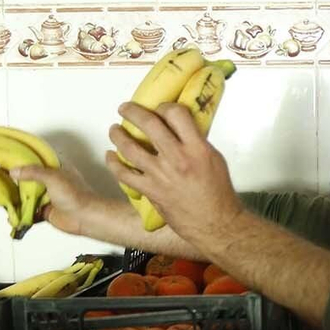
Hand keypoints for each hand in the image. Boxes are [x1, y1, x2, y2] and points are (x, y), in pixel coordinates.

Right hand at [9, 163, 107, 236]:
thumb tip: (14, 171)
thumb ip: (33, 172)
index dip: (20, 159)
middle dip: (14, 179)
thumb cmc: (76, 195)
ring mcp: (47, 196)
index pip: (34, 159)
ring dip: (15, 196)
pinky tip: (10, 211)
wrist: (85, 218)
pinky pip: (28, 210)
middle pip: (28, 177)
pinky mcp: (44, 210)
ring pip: (26, 194)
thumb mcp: (53, 177)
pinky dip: (20, 211)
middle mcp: (50, 180)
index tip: (5, 159)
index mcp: (55, 167)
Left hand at [107, 102, 245, 248]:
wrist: (215, 223)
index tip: (159, 108)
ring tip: (114, 130)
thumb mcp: (214, 158)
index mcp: (197, 148)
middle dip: (132, 111)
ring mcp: (161, 175)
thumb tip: (179, 129)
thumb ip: (196, 141)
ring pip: (130, 147)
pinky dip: (113, 163)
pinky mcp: (150, 191)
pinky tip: (111, 157)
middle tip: (125, 108)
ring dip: (117, 135)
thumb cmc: (218, 193)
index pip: (176, 113)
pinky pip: (124, 174)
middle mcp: (177, 158)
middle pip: (149, 124)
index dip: (164, 106)